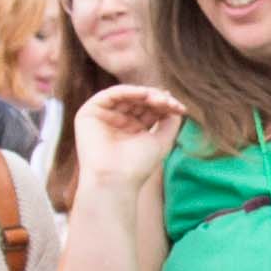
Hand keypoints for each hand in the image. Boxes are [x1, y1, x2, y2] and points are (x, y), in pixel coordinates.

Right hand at [72, 85, 188, 192]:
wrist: (115, 179)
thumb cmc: (138, 165)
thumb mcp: (161, 141)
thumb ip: (169, 122)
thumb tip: (176, 105)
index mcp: (133, 128)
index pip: (150, 110)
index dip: (165, 106)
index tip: (181, 108)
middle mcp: (118, 121)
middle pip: (139, 101)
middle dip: (157, 99)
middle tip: (172, 103)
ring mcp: (104, 115)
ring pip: (127, 95)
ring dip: (146, 94)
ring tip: (162, 100)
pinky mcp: (89, 112)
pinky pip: (110, 94)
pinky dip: (129, 91)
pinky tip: (145, 94)